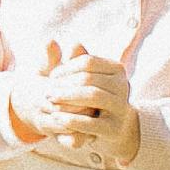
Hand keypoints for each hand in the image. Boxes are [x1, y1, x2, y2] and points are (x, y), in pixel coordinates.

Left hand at [9, 41, 136, 166]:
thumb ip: (66, 62)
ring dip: (67, 97)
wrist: (111, 128)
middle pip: (89, 78)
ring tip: (50, 99)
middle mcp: (123, 86)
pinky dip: (72, 119)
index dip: (66, 67)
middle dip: (64, 83)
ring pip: (93, 95)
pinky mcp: (114, 128)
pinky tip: (56, 117)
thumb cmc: (89, 97)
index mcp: (116, 69)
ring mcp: (121, 107)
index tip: (52, 76)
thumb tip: (49, 41)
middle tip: (46, 91)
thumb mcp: (79, 78)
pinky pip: (92, 122)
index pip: (88, 61)